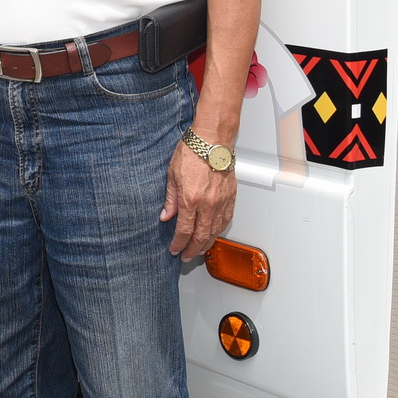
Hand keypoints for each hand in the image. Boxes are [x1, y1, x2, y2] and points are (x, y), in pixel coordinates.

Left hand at [161, 135, 236, 259]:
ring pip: (215, 231)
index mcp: (190, 199)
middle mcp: (208, 204)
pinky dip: (219, 231)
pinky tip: (214, 234)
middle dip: (192, 249)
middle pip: (201, 236)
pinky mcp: (231, 197)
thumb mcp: (172, 175)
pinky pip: (226, 220)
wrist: (212, 140)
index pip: (184, 230)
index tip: (174, 250)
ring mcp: (221, 202)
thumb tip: (166, 216)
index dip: (178, 244)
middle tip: (186, 256)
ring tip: (199, 250)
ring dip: (207, 244)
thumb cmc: (192, 152)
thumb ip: (170, 199)